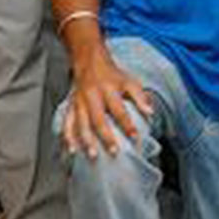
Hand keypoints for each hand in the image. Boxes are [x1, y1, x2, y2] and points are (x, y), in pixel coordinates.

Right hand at [61, 44, 153, 158]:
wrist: (89, 62)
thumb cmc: (112, 75)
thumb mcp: (129, 81)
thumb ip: (141, 97)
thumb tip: (151, 112)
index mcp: (108, 89)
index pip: (119, 109)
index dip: (127, 124)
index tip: (135, 137)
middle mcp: (92, 96)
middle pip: (98, 119)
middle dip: (105, 137)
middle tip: (114, 152)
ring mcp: (79, 102)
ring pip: (81, 124)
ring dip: (86, 141)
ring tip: (92, 156)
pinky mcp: (70, 106)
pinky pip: (67, 123)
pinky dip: (68, 137)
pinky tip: (71, 150)